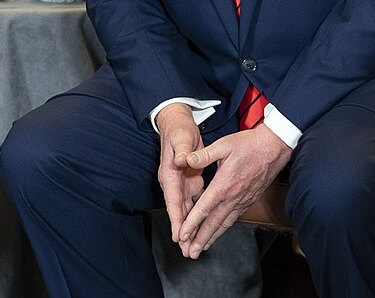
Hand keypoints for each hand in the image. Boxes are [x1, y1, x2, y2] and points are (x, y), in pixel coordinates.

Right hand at [155, 104, 207, 247]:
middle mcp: (174, 182)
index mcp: (170, 174)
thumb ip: (183, 151)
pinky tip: (204, 227)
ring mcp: (182, 183)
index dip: (176, 218)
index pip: (172, 200)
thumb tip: (182, 160)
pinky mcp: (190, 182)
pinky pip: (194, 203)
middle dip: (182, 231)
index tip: (179, 235)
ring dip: (190, 228)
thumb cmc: (179, 130)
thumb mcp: (181, 138)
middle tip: (187, 250)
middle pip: (178, 211)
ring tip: (195, 246)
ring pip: (186, 210)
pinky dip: (198, 216)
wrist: (178, 124)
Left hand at [176, 124, 290, 258]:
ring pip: (224, 224)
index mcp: (223, 185)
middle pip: (213, 223)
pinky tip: (217, 232)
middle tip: (189, 253)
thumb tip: (185, 159)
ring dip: (211, 238)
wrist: (273, 148)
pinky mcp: (247, 200)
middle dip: (200, 239)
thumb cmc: (249, 145)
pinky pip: (233, 219)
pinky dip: (223, 228)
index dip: (191, 224)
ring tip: (201, 249)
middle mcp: (233, 197)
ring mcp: (241, 201)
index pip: (204, 209)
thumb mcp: (223, 145)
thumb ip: (203, 155)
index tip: (182, 235)